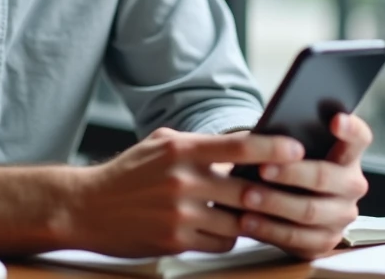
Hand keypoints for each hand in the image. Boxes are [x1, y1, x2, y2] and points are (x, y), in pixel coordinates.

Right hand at [70, 127, 303, 256]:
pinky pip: (221, 242)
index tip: (297, 148)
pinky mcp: (176, 241)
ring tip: (254, 210)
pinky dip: (228, 235)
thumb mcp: (161, 144)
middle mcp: (183, 181)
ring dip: (250, 218)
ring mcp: (180, 214)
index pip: (238, 146)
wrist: (87, 207)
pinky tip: (222, 227)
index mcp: (182, 150)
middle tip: (295, 189)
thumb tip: (242, 141)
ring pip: (238, 221)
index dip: (272, 147)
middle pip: (247, 190)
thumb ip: (199, 143)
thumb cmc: (129, 172)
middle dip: (275, 193)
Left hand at [232, 113, 372, 259]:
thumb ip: (289, 137)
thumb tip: (268, 131)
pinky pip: (298, 239)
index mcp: (348, 155)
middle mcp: (352, 185)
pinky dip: (270, 230)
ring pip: (309, 211)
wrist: (286, 197)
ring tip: (247, 196)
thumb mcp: (291, 145)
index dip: (350, 129)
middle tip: (262, 169)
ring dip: (275, 203)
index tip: (335, 120)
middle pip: (325, 176)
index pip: (359, 138)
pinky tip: (247, 221)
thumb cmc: (286, 161)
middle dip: (291, 173)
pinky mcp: (326, 241)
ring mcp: (342, 215)